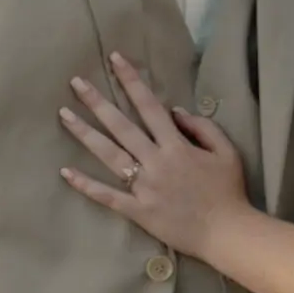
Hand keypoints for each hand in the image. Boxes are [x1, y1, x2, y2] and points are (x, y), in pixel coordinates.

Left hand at [59, 52, 250, 257]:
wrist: (227, 233)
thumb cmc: (228, 191)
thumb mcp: (226, 151)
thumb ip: (203, 127)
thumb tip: (175, 111)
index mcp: (177, 146)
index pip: (149, 106)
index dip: (131, 81)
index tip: (114, 59)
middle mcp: (156, 162)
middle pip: (121, 126)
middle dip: (97, 102)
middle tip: (75, 82)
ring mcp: (144, 187)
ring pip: (109, 155)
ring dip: (85, 134)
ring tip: (64, 115)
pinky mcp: (138, 211)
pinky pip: (107, 196)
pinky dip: (86, 185)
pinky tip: (65, 171)